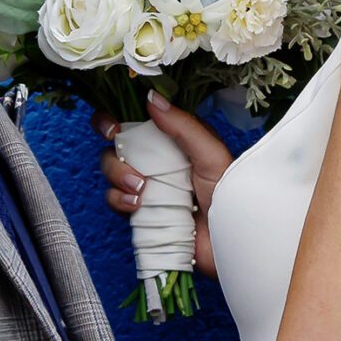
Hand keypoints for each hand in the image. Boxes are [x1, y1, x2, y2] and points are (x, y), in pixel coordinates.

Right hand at [94, 94, 234, 275]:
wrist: (228, 242)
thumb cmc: (228, 195)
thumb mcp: (210, 154)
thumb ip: (183, 126)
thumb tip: (152, 98)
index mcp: (172, 140)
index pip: (136, 120)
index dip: (115, 120)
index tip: (113, 128)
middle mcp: (156, 160)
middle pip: (115, 146)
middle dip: (113, 153)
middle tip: (122, 158)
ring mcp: (147, 186)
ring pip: (111, 172)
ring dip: (117, 177)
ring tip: (140, 189)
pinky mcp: (141, 212)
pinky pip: (116, 201)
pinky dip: (119, 201)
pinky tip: (136, 206)